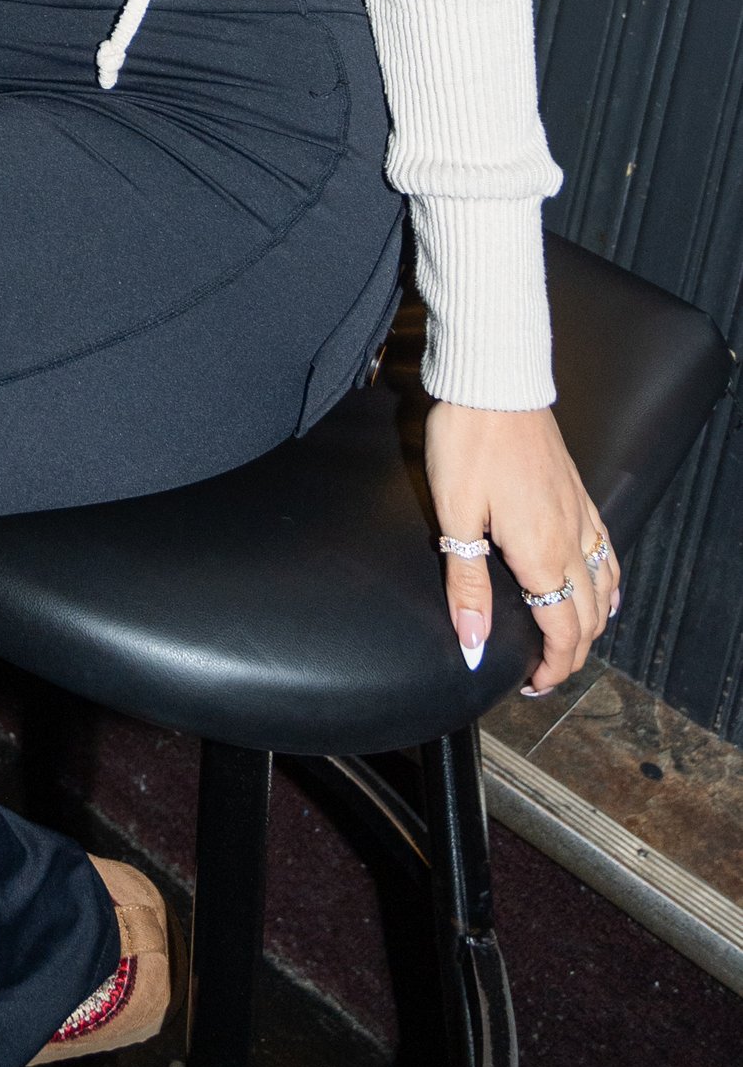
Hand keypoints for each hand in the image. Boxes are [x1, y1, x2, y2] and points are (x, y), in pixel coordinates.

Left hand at [425, 400, 619, 692]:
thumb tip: (474, 643)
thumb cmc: (469, 442)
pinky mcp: (580, 493)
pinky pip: (607, 551)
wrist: (494, 381)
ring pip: (605, 587)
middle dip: (571, 655)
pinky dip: (609, 583)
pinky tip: (601, 587)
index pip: (562, 631)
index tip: (532, 685)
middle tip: (545, 675)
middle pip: (588, 617)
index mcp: (542, 554)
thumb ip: (466, 583)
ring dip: (592, 623)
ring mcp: (581, 515)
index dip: (552, 668)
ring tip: (569, 642)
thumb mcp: (456, 514)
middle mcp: (572, 540)